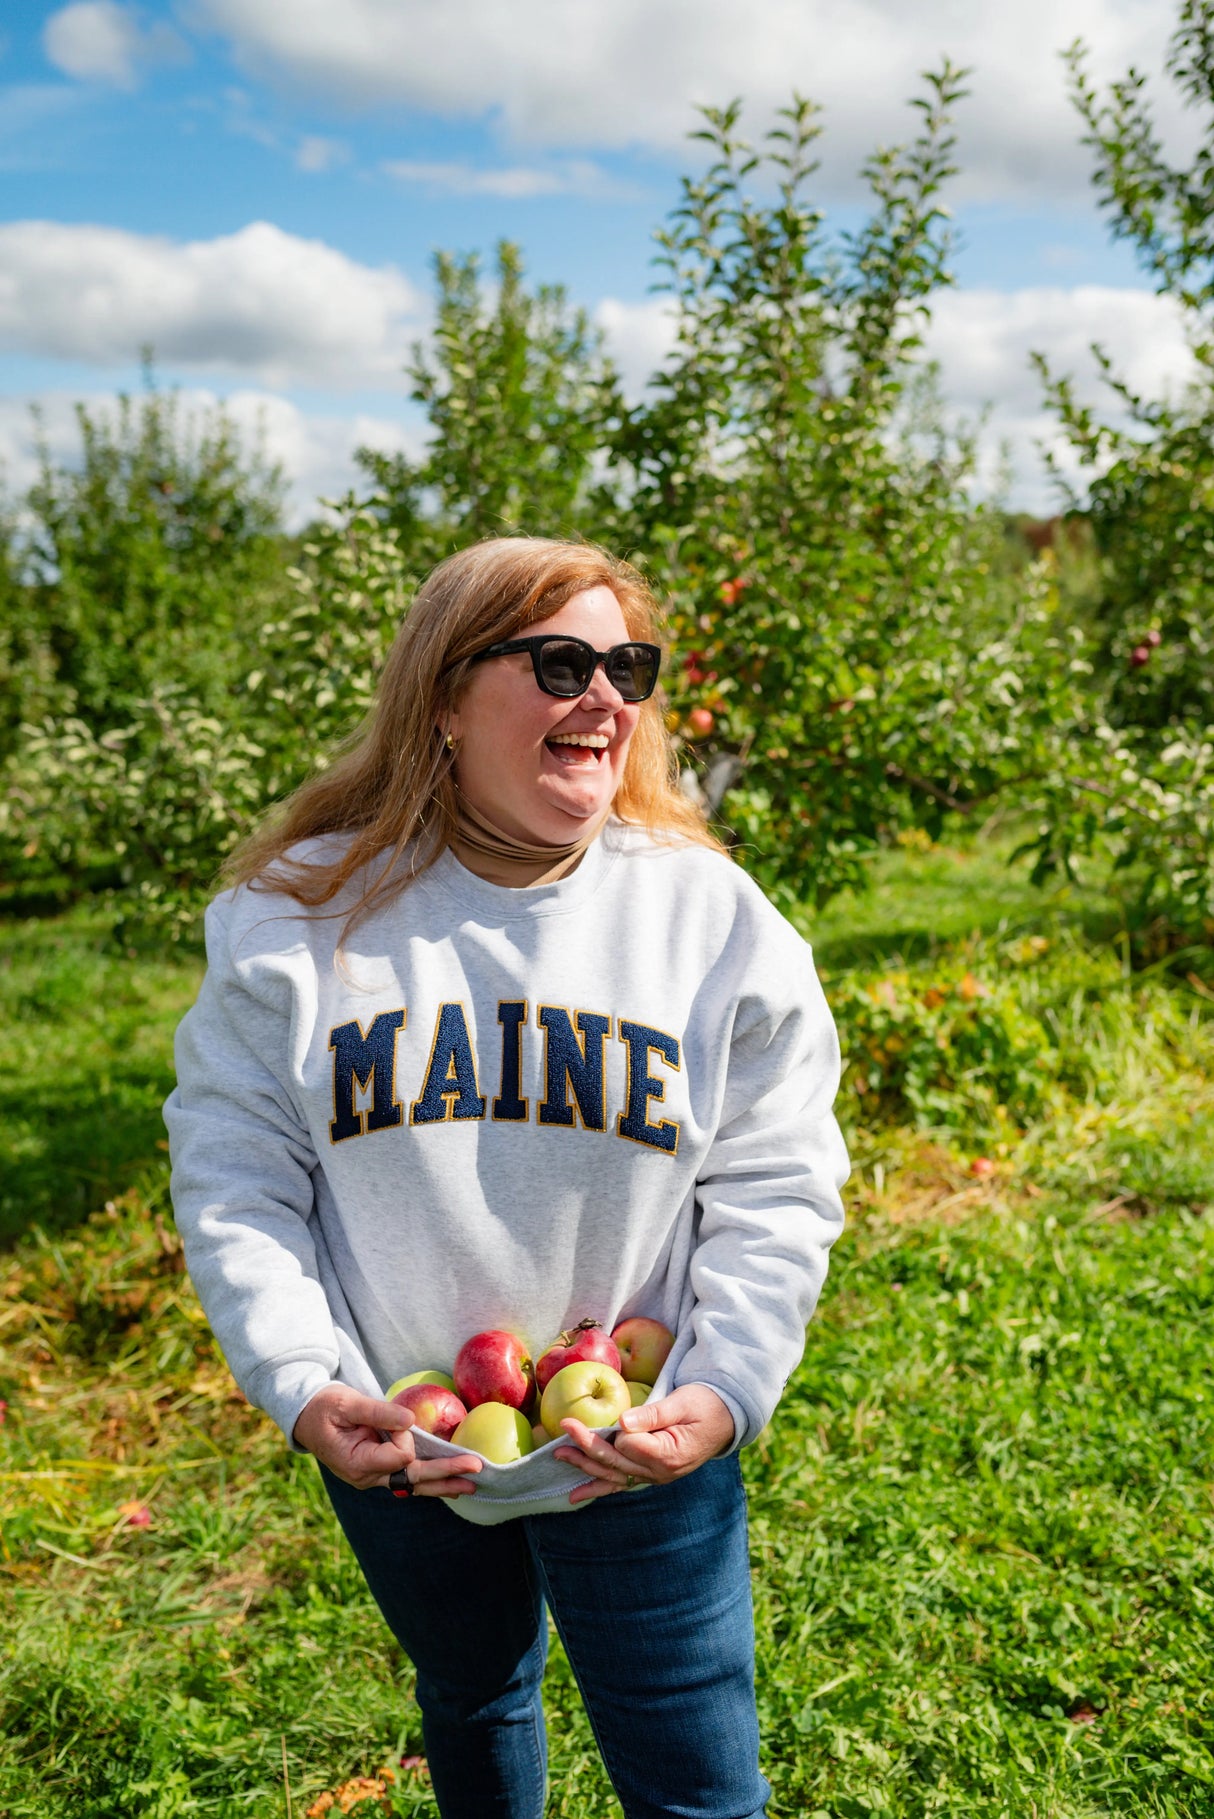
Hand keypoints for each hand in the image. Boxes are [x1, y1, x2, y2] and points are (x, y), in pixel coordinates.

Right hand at [292, 1383, 481, 1497]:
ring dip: (443, 1484)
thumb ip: (378, 1412)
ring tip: (471, 1485)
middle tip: (476, 1469)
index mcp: (357, 1463)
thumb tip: (411, 1420)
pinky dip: (429, 1481)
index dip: (404, 1436)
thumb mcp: (347, 1403)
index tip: (396, 1419)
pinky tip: (449, 1485)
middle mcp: (367, 1477)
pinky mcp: (378, 1470)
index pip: (397, 1456)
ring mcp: (373, 1477)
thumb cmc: (324, 1407)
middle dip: (446, 1473)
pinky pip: (407, 1478)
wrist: (305, 1416)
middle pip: (413, 1478)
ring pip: (414, 1484)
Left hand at [552, 1383, 734, 1505]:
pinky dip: (598, 1488)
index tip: (602, 1416)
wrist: (725, 1419)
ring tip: (560, 1455)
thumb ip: (654, 1414)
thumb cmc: (705, 1404)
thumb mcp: (683, 1402)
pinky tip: (575, 1494)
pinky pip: (620, 1483)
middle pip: (616, 1462)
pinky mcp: (649, 1475)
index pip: (629, 1445)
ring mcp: (654, 1477)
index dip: (614, 1431)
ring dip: (586, 1466)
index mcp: (669, 1454)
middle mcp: (660, 1473)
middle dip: (588, 1445)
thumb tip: (623, 1422)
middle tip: (565, 1427)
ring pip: (614, 1475)